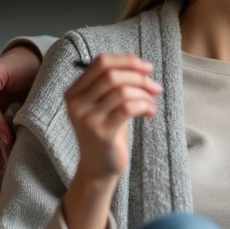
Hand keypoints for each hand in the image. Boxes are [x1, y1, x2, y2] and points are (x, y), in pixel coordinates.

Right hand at [64, 54, 161, 181]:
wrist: (98, 167)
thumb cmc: (106, 132)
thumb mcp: (105, 104)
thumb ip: (115, 84)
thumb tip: (142, 66)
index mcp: (74, 91)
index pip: (101, 62)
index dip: (127, 61)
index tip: (148, 67)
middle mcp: (76, 103)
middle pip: (112, 75)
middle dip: (140, 77)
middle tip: (156, 88)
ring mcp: (86, 118)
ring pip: (122, 91)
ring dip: (144, 94)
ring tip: (152, 104)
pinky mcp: (101, 132)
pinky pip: (128, 108)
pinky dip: (145, 106)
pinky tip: (151, 113)